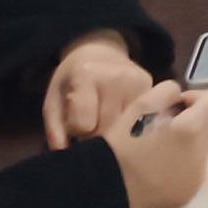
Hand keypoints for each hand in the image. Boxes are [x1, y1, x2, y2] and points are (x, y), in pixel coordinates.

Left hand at [44, 31, 151, 148]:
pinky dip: (132, 128)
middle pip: (108, 129)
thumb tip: (64, 155)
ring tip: (108, 124)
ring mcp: (139, 82)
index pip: (84, 125)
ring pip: (127, 129)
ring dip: (117, 135)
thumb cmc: (72, 81)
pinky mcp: (154, 88)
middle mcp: (117, 77)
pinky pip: (143, 121)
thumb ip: (55, 129)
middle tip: (91, 129)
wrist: (101, 52)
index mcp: (87, 75)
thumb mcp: (54, 101)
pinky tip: (125, 121)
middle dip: (97, 137)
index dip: (76, 132)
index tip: (74, 125)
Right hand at [103, 80, 207, 207]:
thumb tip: (183, 100)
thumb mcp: (141, 104)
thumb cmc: (120, 144)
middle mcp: (201, 155)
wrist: (102, 190)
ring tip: (158, 148)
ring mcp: (196, 178)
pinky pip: (194, 170)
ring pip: (203, 148)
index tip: (175, 107)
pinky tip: (157, 167)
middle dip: (193, 119)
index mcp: (192, 129)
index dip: (198, 97)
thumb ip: (169, 92)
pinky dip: (182, 163)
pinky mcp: (188, 195)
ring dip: (189, 142)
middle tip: (163, 127)